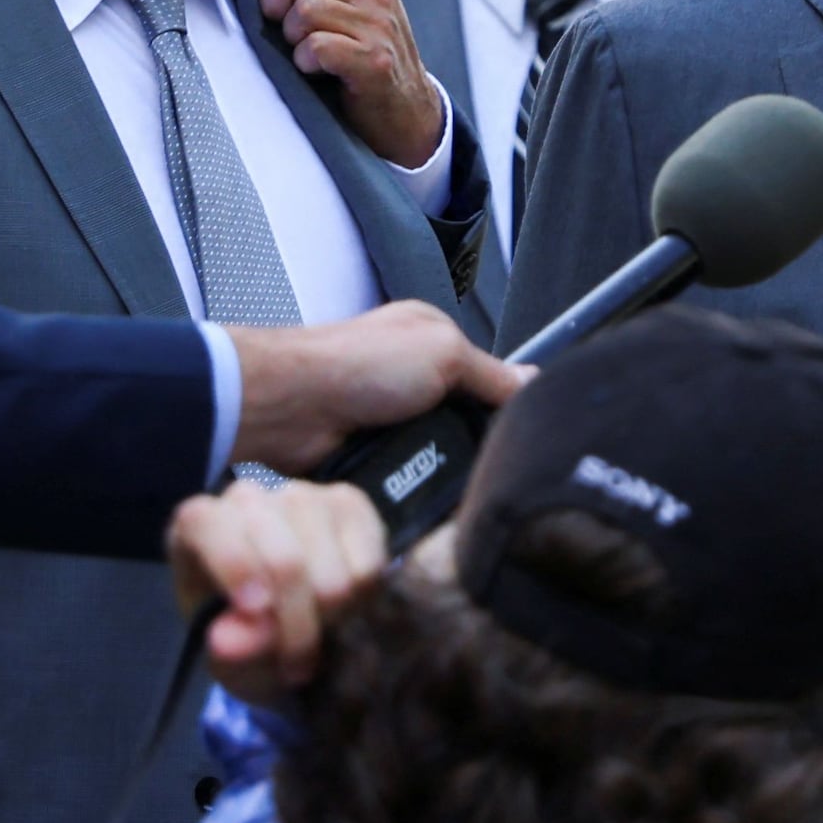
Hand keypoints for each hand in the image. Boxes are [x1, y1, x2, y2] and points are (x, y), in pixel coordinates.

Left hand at [169, 478, 392, 701]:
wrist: (289, 627)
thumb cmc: (246, 638)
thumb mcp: (230, 661)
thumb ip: (229, 653)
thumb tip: (233, 644)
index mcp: (198, 526)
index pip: (209, 524)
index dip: (235, 565)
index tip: (255, 612)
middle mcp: (247, 498)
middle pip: (284, 559)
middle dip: (297, 625)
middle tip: (295, 665)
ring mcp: (302, 495)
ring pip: (331, 569)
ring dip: (331, 619)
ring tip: (320, 638)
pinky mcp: (349, 503)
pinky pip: (368, 565)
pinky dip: (360, 602)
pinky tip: (344, 610)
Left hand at [227, 300, 523, 474]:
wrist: (290, 407)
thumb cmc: (353, 363)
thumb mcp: (443, 352)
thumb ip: (492, 372)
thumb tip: (531, 382)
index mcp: (432, 340)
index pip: (490, 376)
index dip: (505, 401)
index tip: (519, 426)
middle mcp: (412, 378)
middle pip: (468, 421)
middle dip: (474, 439)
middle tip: (482, 454)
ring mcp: (392, 418)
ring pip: (442, 454)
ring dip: (443, 464)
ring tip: (447, 470)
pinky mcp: (375, 454)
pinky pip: (412, 476)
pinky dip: (416, 480)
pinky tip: (419, 481)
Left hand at [260, 0, 449, 173]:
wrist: (408, 114)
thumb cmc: (364, 61)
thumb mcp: (352, 11)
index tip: (279, 6)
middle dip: (275, 5)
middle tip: (284, 31)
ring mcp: (378, 25)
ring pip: (304, 10)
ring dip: (293, 39)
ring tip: (307, 54)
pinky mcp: (374, 60)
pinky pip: (316, 46)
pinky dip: (305, 62)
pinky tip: (317, 71)